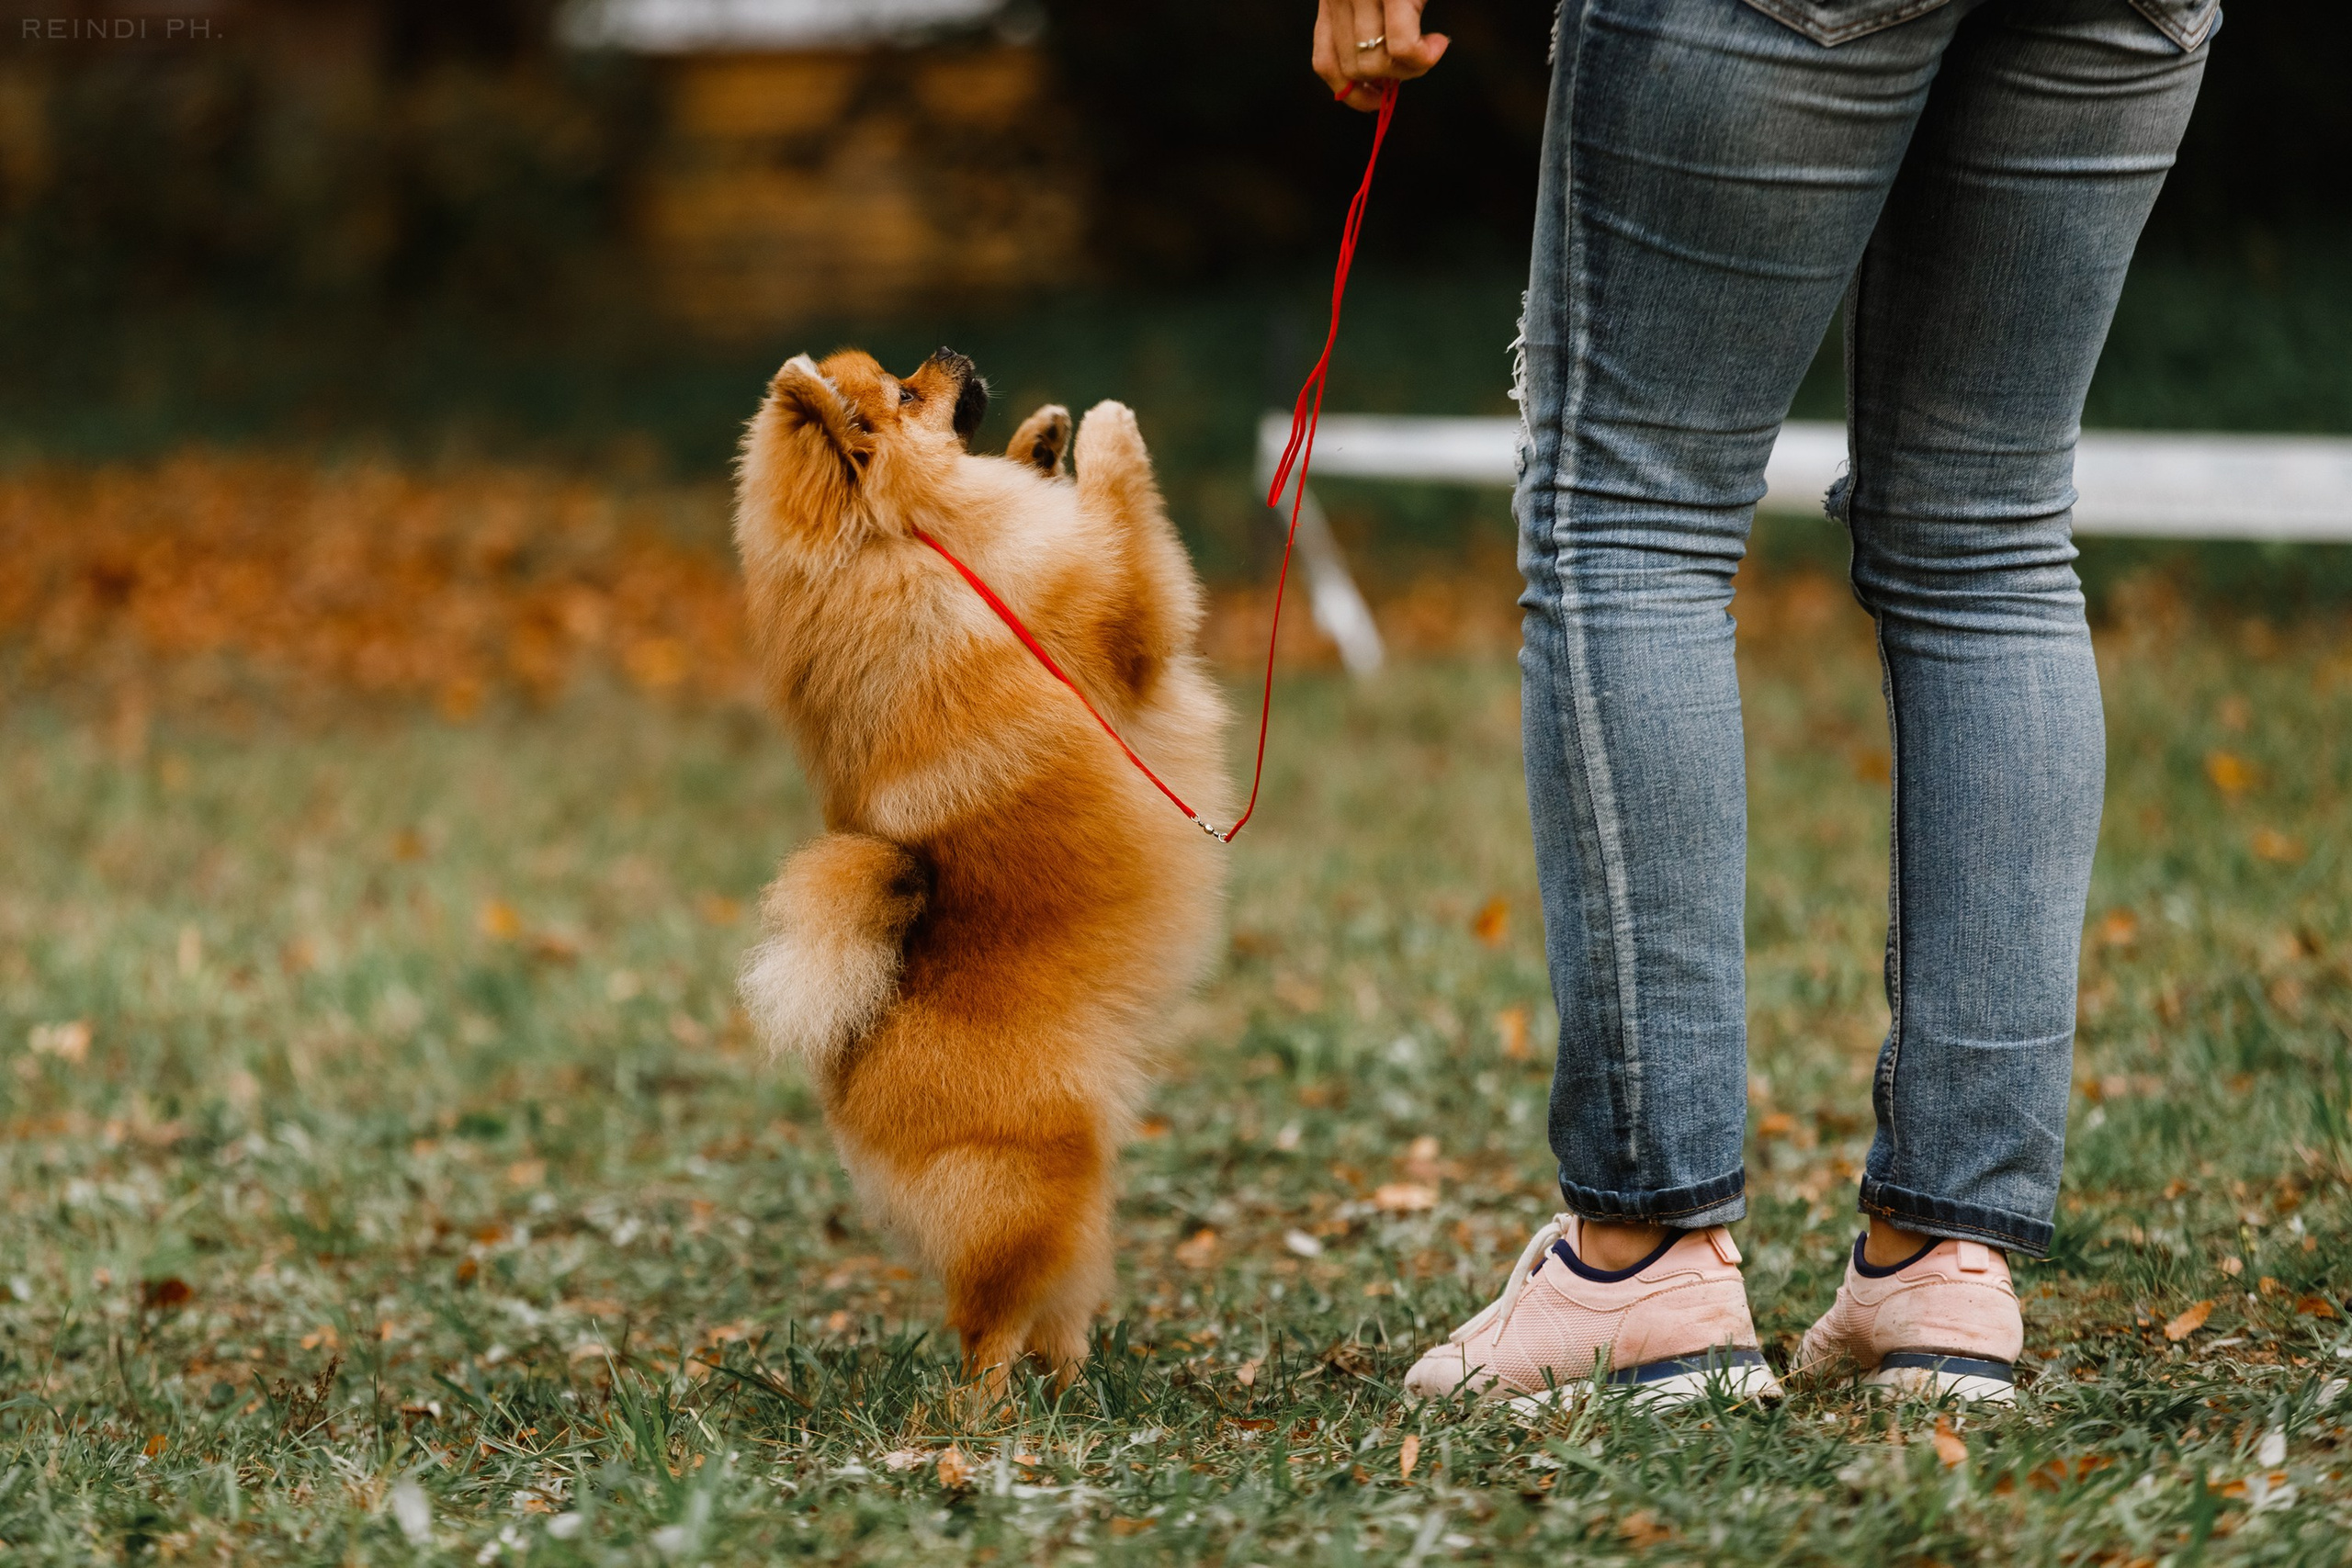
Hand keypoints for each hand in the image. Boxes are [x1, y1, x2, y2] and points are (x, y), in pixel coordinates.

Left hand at [1313, 0, 1449, 111]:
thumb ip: (1368, 27)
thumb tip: (1381, 81)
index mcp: (1331, 0)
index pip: (1325, 63)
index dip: (1352, 93)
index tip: (1378, 99)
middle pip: (1354, 69)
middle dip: (1389, 79)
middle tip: (1417, 60)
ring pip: (1377, 63)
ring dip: (1411, 68)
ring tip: (1432, 46)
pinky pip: (1403, 48)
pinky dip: (1424, 57)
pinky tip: (1438, 43)